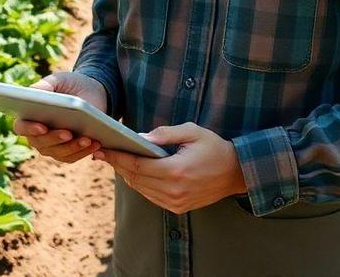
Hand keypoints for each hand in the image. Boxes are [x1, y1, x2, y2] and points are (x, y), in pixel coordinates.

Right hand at [12, 71, 107, 163]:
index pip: (21, 127)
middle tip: (68, 133)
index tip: (42, 127)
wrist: (90, 92)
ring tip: (87, 139)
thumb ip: (43, 87)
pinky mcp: (67, 152)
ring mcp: (51, 146)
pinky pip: (73, 157)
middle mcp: (36, 135)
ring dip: (73, 147)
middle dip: (55, 139)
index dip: (29, 129)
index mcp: (29, 116)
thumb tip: (32, 94)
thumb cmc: (69, 85)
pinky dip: (84, 152)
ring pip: (58, 152)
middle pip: (40, 143)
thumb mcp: (58, 80)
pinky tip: (95, 144)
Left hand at [92, 121, 246, 214]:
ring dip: (127, 176)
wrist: (236, 173)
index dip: (117, 157)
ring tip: (116, 161)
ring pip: (141, 189)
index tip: (103, 150)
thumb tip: (140, 137)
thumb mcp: (192, 132)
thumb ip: (165, 133)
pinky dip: (140, 185)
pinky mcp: (178, 207)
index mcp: (176, 170)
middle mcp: (174, 190)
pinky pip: (151, 197)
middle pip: (135, 178)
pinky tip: (134, 173)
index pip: (137, 165)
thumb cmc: (214, 148)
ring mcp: (176, 202)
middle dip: (117, 165)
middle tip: (103, 154)